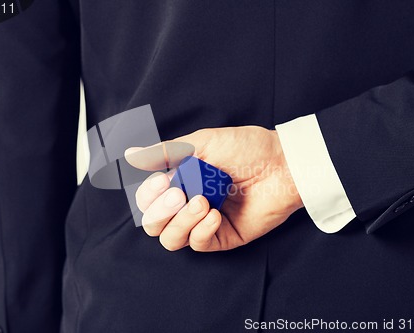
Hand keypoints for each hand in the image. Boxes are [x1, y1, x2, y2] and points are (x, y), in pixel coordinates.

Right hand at [125, 126, 302, 251]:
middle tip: (180, 193)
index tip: (162, 180)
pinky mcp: (223, 236)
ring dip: (179, 221)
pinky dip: (200, 230)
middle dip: (160, 210)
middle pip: (153, 223)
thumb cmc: (247, 148)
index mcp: (181, 181)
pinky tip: (213, 214)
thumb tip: (130, 154)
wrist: (282, 164)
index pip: (147, 199)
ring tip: (201, 202)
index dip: (148, 195)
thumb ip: (165, 152)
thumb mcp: (202, 142)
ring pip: (171, 239)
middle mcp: (189, 203)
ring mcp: (205, 222)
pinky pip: (199, 244)